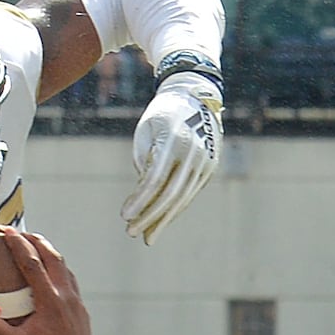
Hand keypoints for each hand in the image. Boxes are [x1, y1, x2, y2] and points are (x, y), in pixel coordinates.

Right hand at [0, 228, 94, 334]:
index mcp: (50, 301)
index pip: (32, 263)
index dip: (18, 244)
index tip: (7, 231)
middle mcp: (67, 297)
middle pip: (53, 257)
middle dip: (36, 240)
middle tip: (19, 233)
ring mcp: (77, 303)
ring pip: (65, 268)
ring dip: (49, 254)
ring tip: (34, 247)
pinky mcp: (82, 311)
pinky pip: (71, 282)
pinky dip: (59, 270)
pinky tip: (50, 275)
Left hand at [123, 69, 222, 242]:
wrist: (196, 98)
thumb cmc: (163, 114)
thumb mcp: (146, 131)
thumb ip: (144, 161)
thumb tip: (144, 195)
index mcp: (174, 140)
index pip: (154, 179)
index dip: (139, 200)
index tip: (124, 216)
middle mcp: (193, 153)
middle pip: (170, 194)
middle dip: (150, 216)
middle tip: (131, 232)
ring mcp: (205, 161)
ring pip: (183, 198)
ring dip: (163, 219)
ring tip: (147, 236)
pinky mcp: (210, 168)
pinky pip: (189, 193)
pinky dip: (175, 209)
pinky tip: (161, 221)